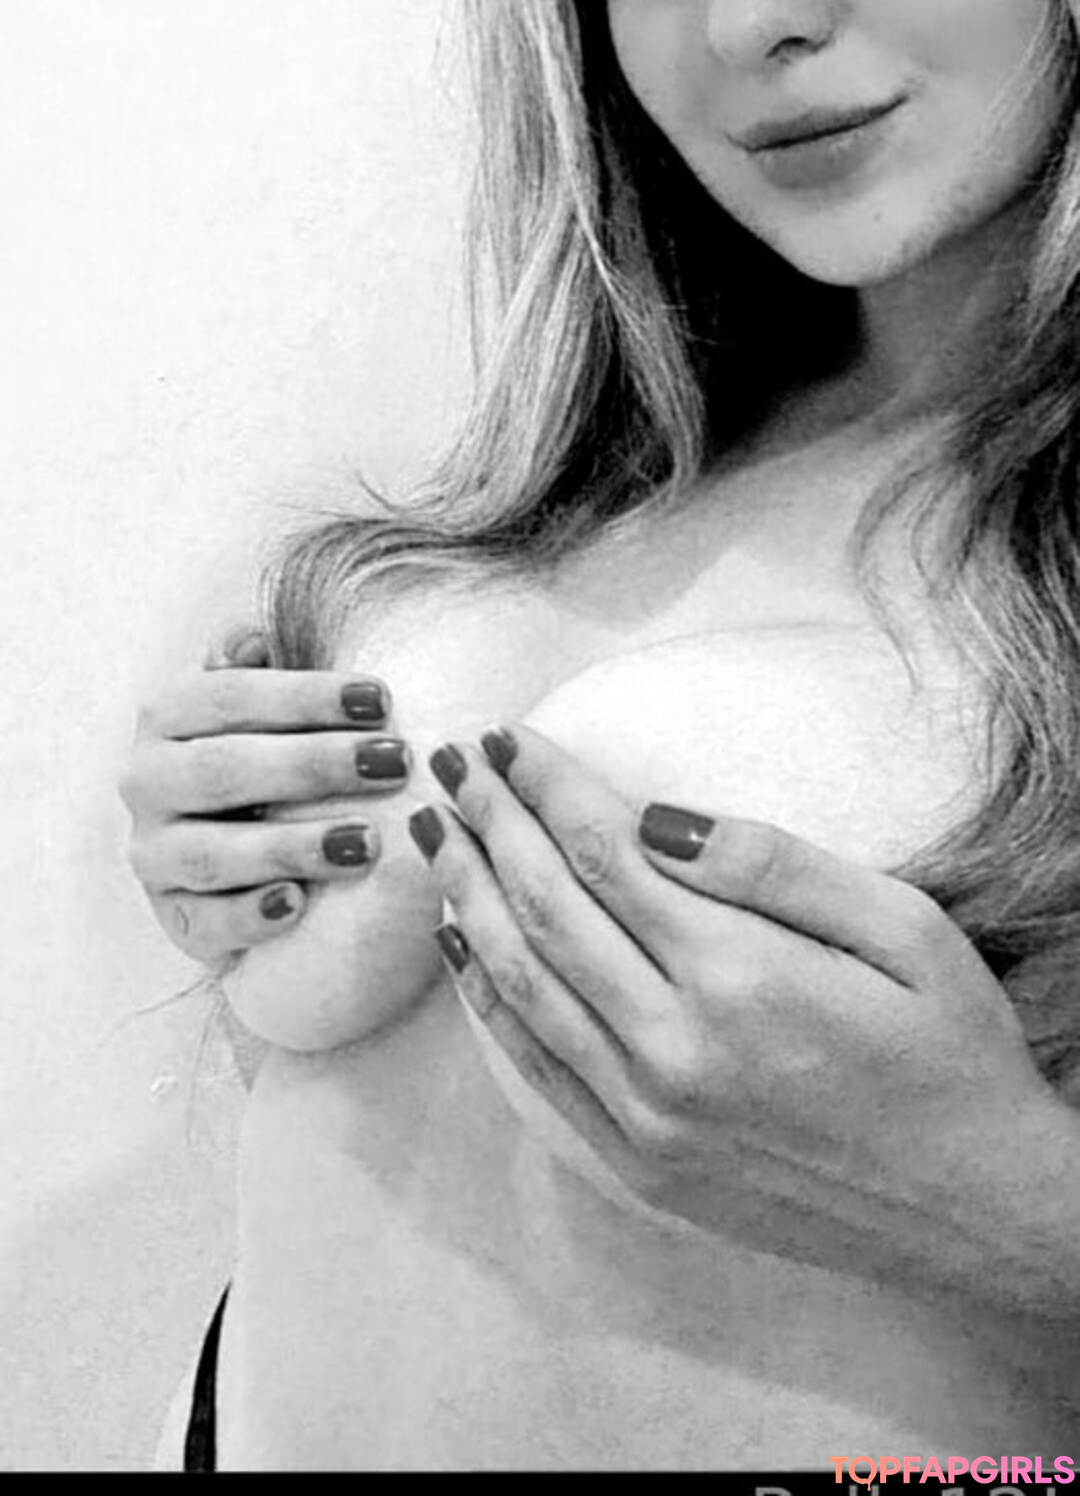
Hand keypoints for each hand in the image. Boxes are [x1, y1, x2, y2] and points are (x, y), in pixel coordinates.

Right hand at [122, 624, 412, 966]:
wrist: (230, 841)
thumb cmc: (259, 750)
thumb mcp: (257, 701)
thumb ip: (253, 664)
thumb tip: (252, 636)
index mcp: (166, 713)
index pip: (231, 694)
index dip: (306, 696)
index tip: (382, 699)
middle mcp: (147, 780)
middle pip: (225, 769)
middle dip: (315, 764)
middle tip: (395, 763)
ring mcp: (153, 851)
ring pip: (213, 851)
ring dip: (291, 846)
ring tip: (366, 843)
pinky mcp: (170, 914)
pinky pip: (204, 921)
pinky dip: (251, 915)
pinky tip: (299, 906)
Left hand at [408, 725, 1064, 1296]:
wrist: (978, 1211)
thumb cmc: (952, 1055)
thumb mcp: (904, 929)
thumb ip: (776, 866)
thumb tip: (657, 818)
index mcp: (741, 976)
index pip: (605, 853)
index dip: (545, 785)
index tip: (505, 736)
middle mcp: (677, 1049)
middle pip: (548, 910)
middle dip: (491, 824)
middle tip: (451, 763)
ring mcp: (649, 1117)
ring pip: (525, 987)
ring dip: (468, 900)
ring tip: (434, 835)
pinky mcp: (641, 1167)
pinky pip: (538, 1069)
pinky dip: (488, 1001)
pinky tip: (462, 946)